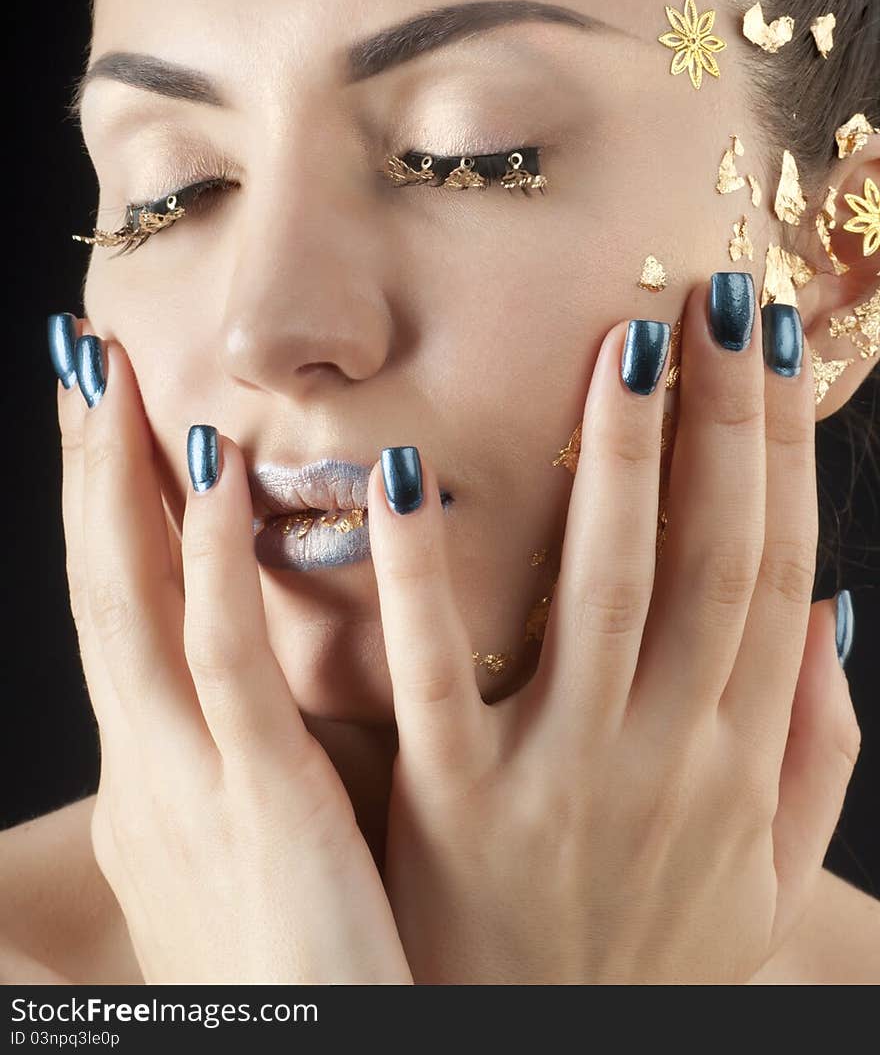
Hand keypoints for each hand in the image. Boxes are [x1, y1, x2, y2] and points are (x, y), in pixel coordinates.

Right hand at [56, 319, 411, 984]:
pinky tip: (215, 474)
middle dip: (84, 470)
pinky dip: (209, 563)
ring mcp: (192, 784)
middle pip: (103, 587)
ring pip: (134, 605)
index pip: (122, 611)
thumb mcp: (263, 844)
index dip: (103, 508)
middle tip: (80, 359)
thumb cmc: (308, 968)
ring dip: (117, 484)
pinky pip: (225, 666)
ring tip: (110, 375)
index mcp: (161, 773)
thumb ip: (264, 751)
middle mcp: (151, 767)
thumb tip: (282, 679)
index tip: (106, 415)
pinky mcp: (258, 809)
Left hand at [367, 278, 860, 983]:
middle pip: (709, 554)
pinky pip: (437, 672)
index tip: (771, 341)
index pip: (775, 566)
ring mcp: (559, 777)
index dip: (781, 447)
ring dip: (617, 462)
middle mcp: (662, 751)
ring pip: (601, 591)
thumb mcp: (763, 880)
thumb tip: (835, 614)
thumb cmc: (645, 959)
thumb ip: (811, 752)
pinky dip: (424, 570)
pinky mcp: (450, 807)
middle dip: (720, 417)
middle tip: (711, 296)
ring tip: (615, 345)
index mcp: (732, 754)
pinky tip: (407, 468)